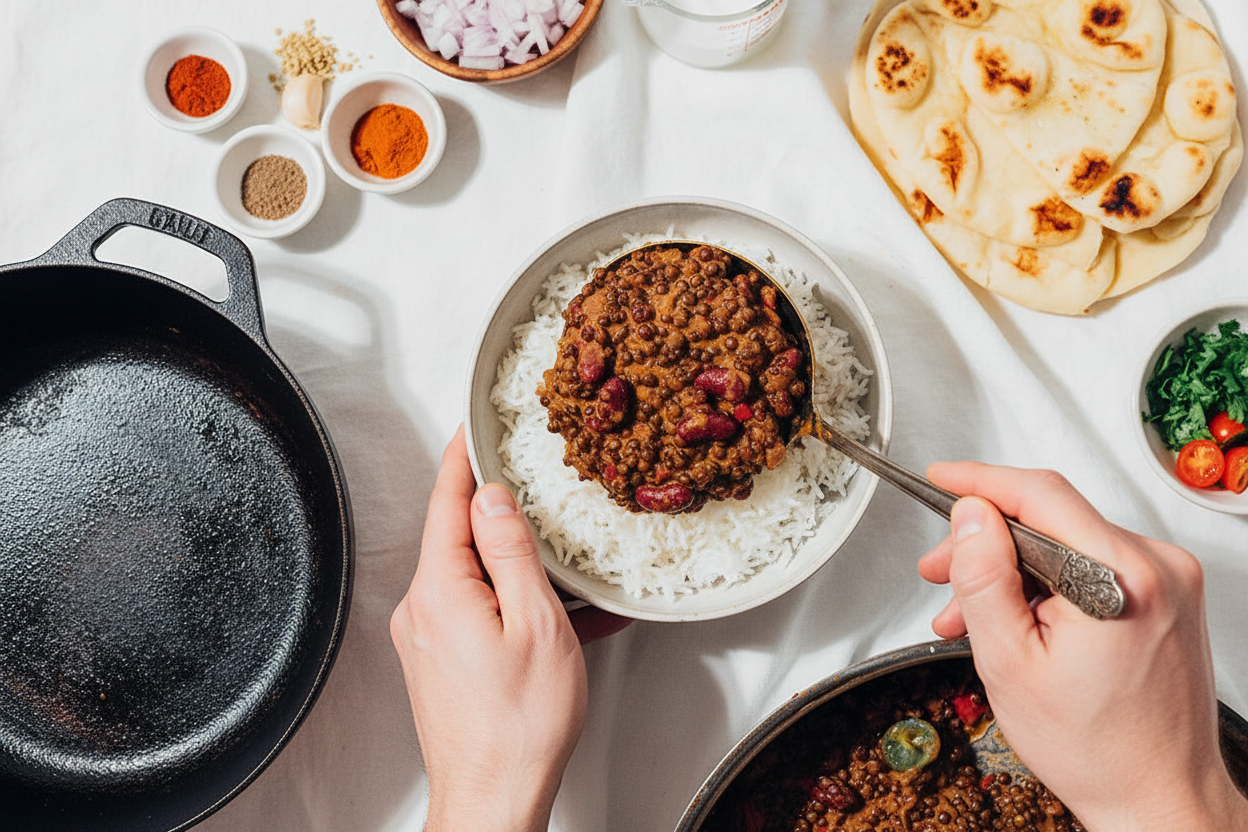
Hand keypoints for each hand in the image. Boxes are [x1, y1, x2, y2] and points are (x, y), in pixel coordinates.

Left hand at [390, 426, 629, 831]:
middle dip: (497, 510)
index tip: (474, 425)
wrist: (492, 800)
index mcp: (440, 590)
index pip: (446, 501)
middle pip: (458, 535)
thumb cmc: (518, 727)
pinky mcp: (439, 660)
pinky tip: (556, 616)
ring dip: (513, 562)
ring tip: (560, 564)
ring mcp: (427, 637)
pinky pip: (475, 610)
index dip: (463, 457)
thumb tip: (494, 498)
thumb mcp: (536, 624)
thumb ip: (511, 552)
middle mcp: (422, 609)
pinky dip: (512, 603)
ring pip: (471, 574)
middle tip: (533, 484)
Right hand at [917, 463, 1247, 831]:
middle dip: (986, 542)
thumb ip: (984, 578)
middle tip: (940, 571)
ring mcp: (1169, 580)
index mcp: (1120, 577)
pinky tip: (1019, 618)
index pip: (1040, 492)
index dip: (980, 481)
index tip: (942, 478)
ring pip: (1067, 543)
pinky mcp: (1169, 595)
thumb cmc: (1095, 749)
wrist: (1159, 799)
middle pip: (1051, 518)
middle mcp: (1156, 567)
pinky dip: (1048, 583)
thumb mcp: (1010, 662)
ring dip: (1013, 569)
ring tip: (972, 615)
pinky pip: (1092, 565)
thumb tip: (971, 515)